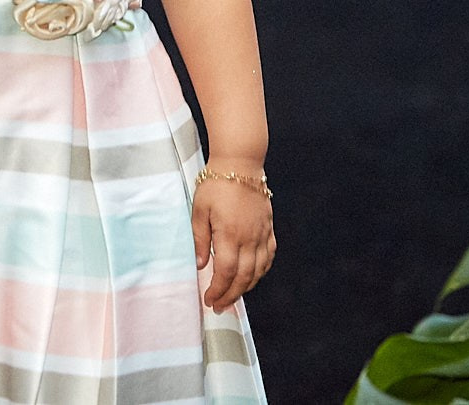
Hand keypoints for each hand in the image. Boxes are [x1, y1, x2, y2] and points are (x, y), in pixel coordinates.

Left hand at [192, 170, 275, 313]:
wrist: (241, 163)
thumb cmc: (216, 184)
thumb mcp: (199, 210)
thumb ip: (200, 239)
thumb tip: (201, 265)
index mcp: (230, 234)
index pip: (226, 272)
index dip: (218, 290)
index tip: (209, 300)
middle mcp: (250, 238)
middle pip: (244, 277)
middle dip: (231, 295)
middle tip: (219, 306)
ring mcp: (262, 233)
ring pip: (259, 270)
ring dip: (247, 287)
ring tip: (234, 296)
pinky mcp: (269, 227)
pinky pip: (269, 256)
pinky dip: (261, 271)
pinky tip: (253, 275)